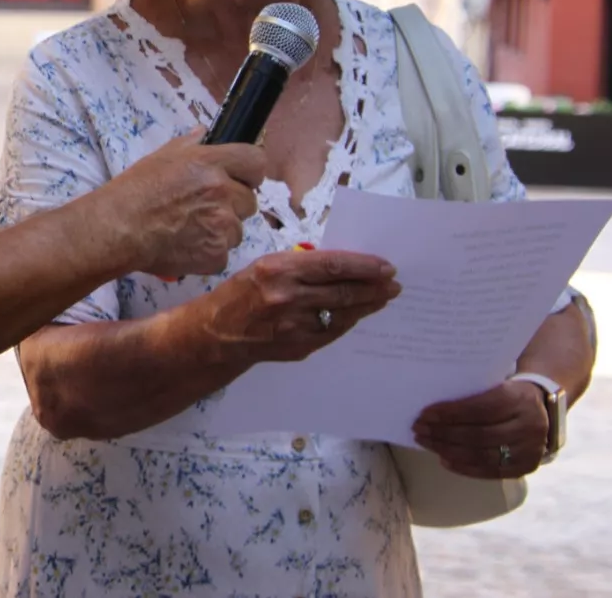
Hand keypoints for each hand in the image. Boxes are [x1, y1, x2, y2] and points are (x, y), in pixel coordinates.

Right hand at [95, 132, 266, 278]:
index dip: (250, 173)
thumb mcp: (161, 156)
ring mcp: (222, 225)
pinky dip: (208, 253)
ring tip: (191, 230)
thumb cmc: (134, 190)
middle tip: (205, 209)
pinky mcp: (216, 255)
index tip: (240, 179)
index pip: (256, 163)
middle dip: (233, 205)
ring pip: (237, 230)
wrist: (119, 229)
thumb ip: (189, 144)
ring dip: (221, 231)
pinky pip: (223, 255)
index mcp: (211, 163)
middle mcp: (223, 192)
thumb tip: (204, 133)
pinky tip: (186, 248)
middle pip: (250, 201)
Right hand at [193, 249, 401, 362]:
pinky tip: (358, 314)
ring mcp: (295, 326)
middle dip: (374, 287)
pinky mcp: (300, 347)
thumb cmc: (240, 293)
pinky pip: (333, 331)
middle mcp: (288, 298)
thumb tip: (343, 265)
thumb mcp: (265, 266)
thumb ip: (302, 265)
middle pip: (344, 291)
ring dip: (368, 306)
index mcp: (278, 270)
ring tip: (383, 298)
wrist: (217, 334)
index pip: (333, 265)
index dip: (364, 265)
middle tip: (393, 283)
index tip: (385, 265)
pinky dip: (349, 321)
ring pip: (343, 314)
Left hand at [412, 380, 549, 479]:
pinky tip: (444, 459)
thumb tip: (431, 408)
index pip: (479, 409)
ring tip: (427, 444)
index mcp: (520, 398)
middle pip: (479, 435)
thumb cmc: (508, 392)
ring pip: (482, 455)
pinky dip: (464, 467)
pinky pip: (491, 471)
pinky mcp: (527, 467)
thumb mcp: (497, 383)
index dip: (449, 413)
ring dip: (449, 451)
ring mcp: (531, 449)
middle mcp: (529, 426)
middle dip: (444, 433)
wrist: (544, 407)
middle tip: (419, 430)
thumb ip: (472, 393)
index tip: (424, 414)